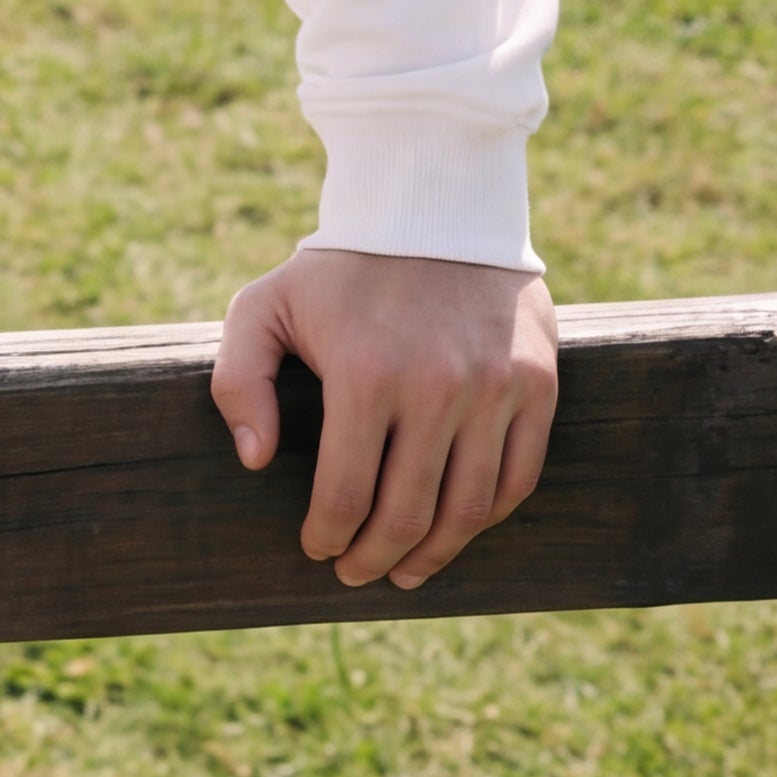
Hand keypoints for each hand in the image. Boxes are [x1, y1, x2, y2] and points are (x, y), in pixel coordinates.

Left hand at [210, 249, 557, 592]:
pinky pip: (518, 477)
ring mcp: (494, 389)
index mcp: (364, 374)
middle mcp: (436, 389)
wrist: (433, 203)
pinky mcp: (536, 384)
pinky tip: (457, 527)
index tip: (317, 550)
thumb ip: (240, 380)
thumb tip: (255, 461)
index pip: (345, 494)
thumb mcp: (264, 305)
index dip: (328, 537)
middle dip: (376, 559)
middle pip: (408, 515)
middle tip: (356, 573)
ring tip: (407, 569)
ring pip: (469, 509)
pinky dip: (487, 516)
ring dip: (435, 553)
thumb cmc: (339, 266)